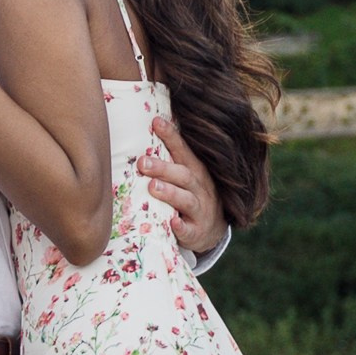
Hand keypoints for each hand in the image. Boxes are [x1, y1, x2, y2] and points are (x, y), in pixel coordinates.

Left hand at [141, 116, 224, 255]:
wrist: (213, 231)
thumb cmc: (191, 197)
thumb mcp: (185, 177)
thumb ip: (169, 160)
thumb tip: (142, 136)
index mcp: (195, 171)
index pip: (183, 150)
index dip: (171, 136)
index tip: (156, 122)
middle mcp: (200, 188)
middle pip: (182, 174)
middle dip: (163, 168)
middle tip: (142, 162)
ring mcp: (200, 210)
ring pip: (186, 199)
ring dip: (170, 192)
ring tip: (153, 187)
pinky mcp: (197, 232)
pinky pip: (189, 230)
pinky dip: (182, 227)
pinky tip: (174, 223)